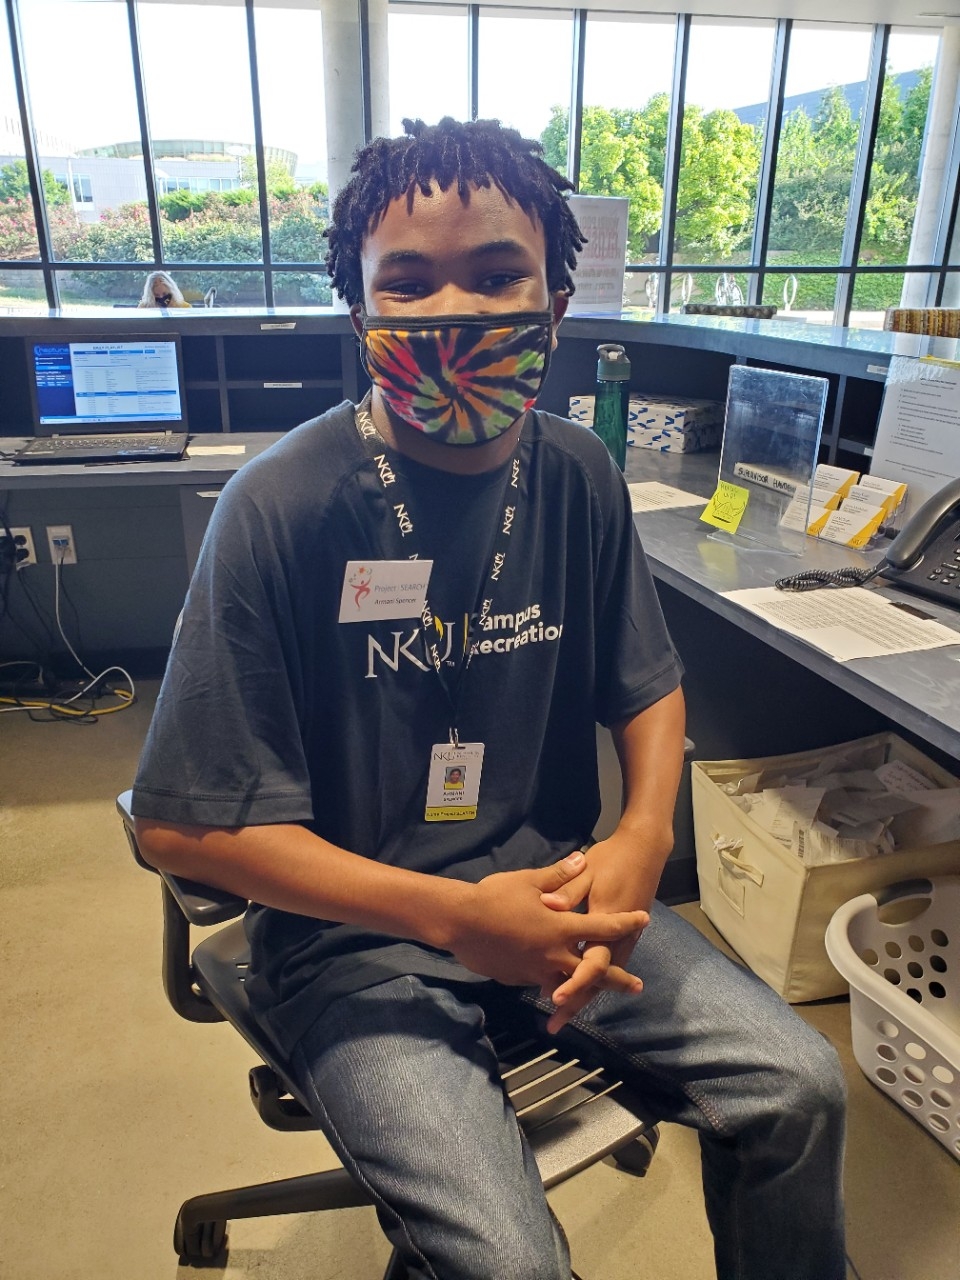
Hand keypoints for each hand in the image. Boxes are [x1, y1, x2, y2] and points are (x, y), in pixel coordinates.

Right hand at [448, 850, 645, 1002]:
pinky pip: (543, 983)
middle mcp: (555, 953)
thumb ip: (558, 875)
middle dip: (618, 979)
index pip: (603, 925)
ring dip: (586, 989)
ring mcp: (538, 970)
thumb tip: (580, 859)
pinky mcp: (520, 978)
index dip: (625, 922)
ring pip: (569, 983)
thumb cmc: (496, 897)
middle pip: (595, 970)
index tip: (643, 919)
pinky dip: (554, 984)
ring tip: (597, 994)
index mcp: (562, 927)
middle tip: (637, 986)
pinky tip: (555, 987)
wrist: (461, 923)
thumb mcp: (529, 880)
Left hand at [539, 831, 658, 1031]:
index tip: (555, 997)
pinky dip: (592, 981)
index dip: (574, 982)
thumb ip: (568, 889)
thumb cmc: (612, 858)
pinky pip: (607, 965)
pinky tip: (577, 989)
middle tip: (555, 1023)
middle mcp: (617, 937)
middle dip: (576, 1001)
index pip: (592, 962)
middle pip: (598, 979)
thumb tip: (548, 906)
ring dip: (584, 995)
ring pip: (604, 976)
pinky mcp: (624, 937)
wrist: (644, 850)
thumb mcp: (588, 870)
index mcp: (606, 921)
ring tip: (561, 1015)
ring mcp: (624, 939)